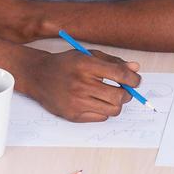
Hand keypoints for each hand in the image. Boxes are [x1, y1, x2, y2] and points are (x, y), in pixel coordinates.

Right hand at [23, 49, 141, 121]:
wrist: (38, 76)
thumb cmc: (66, 64)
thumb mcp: (88, 55)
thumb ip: (114, 62)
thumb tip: (135, 69)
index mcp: (86, 65)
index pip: (120, 75)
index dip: (133, 79)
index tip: (135, 80)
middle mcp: (80, 84)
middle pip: (119, 96)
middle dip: (127, 94)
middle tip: (125, 90)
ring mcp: (76, 102)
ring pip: (113, 110)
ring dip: (117, 104)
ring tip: (111, 97)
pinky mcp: (73, 115)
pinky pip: (101, 118)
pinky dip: (104, 111)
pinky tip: (97, 102)